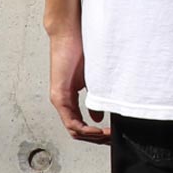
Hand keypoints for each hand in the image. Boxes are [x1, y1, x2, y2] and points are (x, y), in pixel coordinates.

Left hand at [47, 27, 111, 144]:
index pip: (81, 126)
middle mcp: (62, 102)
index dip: (96, 134)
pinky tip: (98, 129)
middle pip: (78, 132)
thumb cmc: (81, 50)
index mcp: (69, 99)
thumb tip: (97, 116)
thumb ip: (94, 99)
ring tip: (108, 136)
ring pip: (74, 130)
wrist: (69, 33)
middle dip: (97, 139)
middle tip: (113, 138)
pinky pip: (71, 121)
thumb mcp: (91, 79)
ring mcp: (59, 100)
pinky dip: (85, 129)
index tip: (112, 133)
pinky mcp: (59, 95)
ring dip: (92, 136)